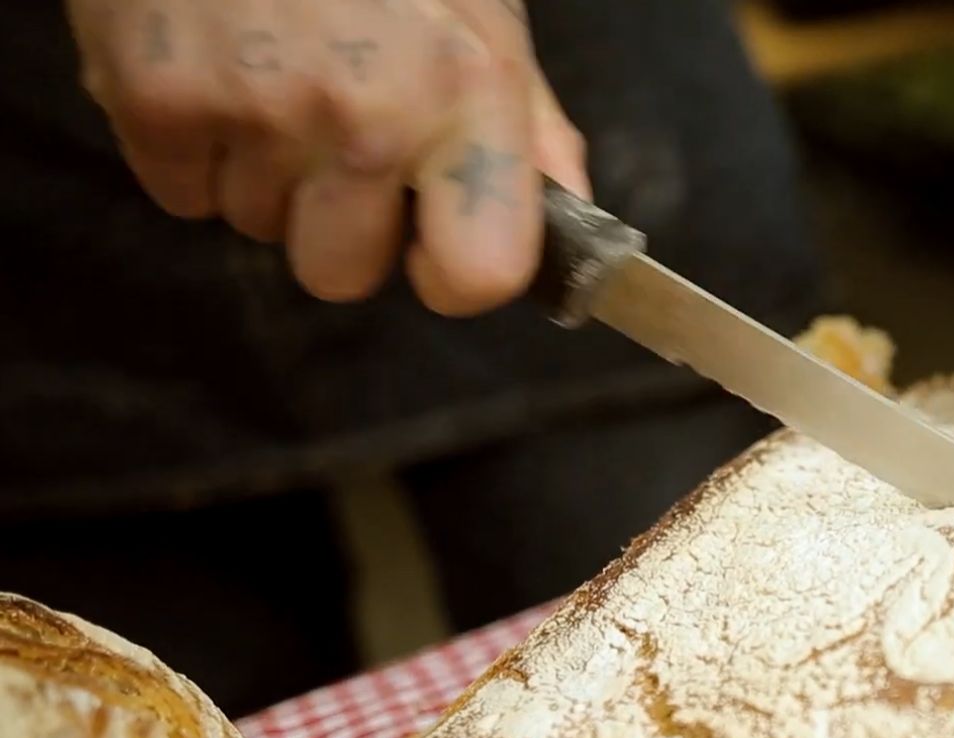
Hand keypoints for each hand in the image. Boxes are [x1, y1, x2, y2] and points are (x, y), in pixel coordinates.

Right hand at [64, 0, 590, 314]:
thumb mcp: (483, 18)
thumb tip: (573, 224)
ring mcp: (260, 110)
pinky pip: (181, 194)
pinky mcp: (160, 98)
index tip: (428, 243)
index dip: (448, 274)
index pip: (479, 275)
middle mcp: (370, 116)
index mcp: (468, 96)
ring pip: (257, 229)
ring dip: (263, 172)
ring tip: (271, 73)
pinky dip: (190, 146)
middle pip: (340, 275)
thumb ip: (530, 132)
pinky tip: (216, 68)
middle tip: (329, 133)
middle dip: (333, 223)